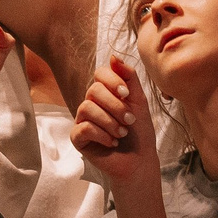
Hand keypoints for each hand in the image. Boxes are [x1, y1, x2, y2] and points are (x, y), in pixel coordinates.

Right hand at [72, 56, 158, 194]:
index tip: (126, 94)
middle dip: (115, 105)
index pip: (100, 74)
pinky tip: (112, 143)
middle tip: (130, 120)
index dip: (112, 81)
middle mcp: (91, 104)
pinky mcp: (77, 138)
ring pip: (87, 108)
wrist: (140, 161)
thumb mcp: (139, 101)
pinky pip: (83, 128)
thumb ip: (129, 78)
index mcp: (105, 93)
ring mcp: (82, 120)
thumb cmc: (139, 132)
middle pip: (93, 90)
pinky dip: (102, 135)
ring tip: (122, 134)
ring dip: (110, 122)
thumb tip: (113, 57)